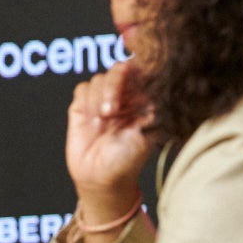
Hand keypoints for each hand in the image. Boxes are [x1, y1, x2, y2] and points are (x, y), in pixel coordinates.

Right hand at [64, 61, 155, 221]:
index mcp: (144, 98)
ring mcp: (102, 99)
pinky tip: (92, 121)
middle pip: (119, 69)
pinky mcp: (82, 106)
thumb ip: (152, 103)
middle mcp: (125, 95)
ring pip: (99, 78)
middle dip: (114, 86)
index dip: (139, 64)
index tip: (133, 71)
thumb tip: (159, 79)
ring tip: (103, 121)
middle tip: (112, 110)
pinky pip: (83, 89)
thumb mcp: (148, 130)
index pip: (143, 70)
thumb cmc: (129, 158)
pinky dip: (87, 102)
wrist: (101, 177)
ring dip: (100, 97)